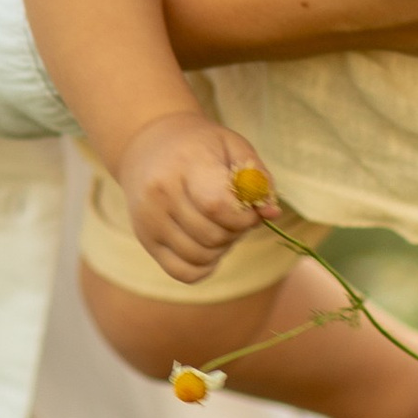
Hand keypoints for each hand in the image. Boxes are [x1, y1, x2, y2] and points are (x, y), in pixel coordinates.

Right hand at [116, 111, 274, 281]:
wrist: (148, 145)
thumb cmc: (199, 146)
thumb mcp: (233, 146)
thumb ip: (258, 178)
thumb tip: (272, 213)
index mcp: (185, 164)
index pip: (217, 206)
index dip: (245, 216)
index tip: (251, 208)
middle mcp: (160, 194)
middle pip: (212, 236)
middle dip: (236, 231)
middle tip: (235, 213)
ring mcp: (149, 220)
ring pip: (200, 257)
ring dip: (221, 249)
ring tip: (219, 225)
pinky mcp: (145, 240)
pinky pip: (182, 272)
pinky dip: (203, 266)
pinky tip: (207, 244)